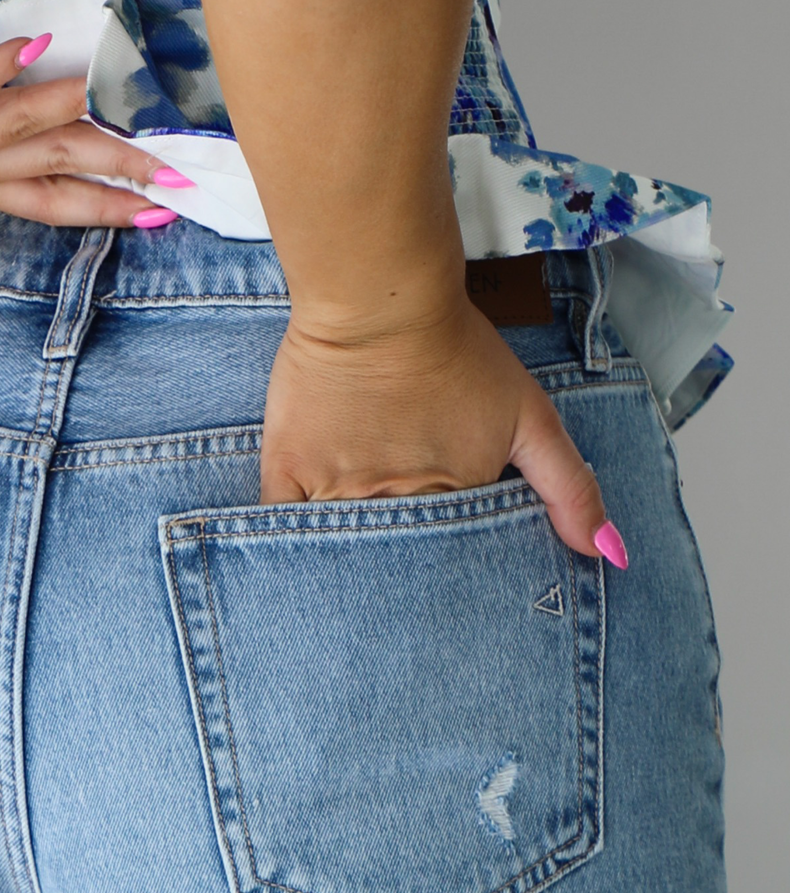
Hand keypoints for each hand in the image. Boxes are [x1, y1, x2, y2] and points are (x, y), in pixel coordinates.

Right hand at [261, 295, 621, 562]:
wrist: (382, 299)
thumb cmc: (457, 350)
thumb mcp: (531, 417)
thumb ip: (569, 487)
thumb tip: (609, 555)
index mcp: (452, 502)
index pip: (447, 565)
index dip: (446, 572)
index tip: (444, 583)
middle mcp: (395, 505)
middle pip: (394, 568)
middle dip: (398, 583)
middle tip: (395, 593)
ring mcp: (339, 491)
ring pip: (341, 558)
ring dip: (346, 571)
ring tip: (348, 576)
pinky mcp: (290, 470)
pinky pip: (283, 530)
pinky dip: (291, 546)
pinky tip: (294, 557)